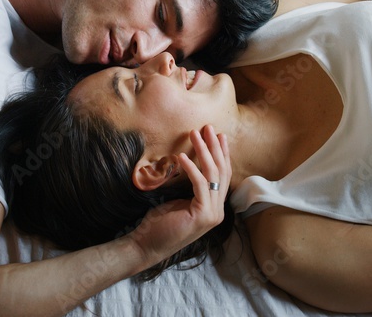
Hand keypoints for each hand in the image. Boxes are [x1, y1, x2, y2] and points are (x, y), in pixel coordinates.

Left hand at [124, 125, 230, 265]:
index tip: (219, 135)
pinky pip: (200, 184)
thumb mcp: (180, 199)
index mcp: (215, 206)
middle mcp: (218, 210)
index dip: (222, 154)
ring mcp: (213, 214)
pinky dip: (191, 168)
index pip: (224, 175)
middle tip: (208, 127)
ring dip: (203, 151)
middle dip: (215, 146)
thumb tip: (191, 160)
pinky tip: (181, 157)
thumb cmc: (160, 222)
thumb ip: (193, 186)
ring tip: (194, 133)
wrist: (147, 244)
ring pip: (213, 175)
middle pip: (222, 172)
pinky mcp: (202, 215)